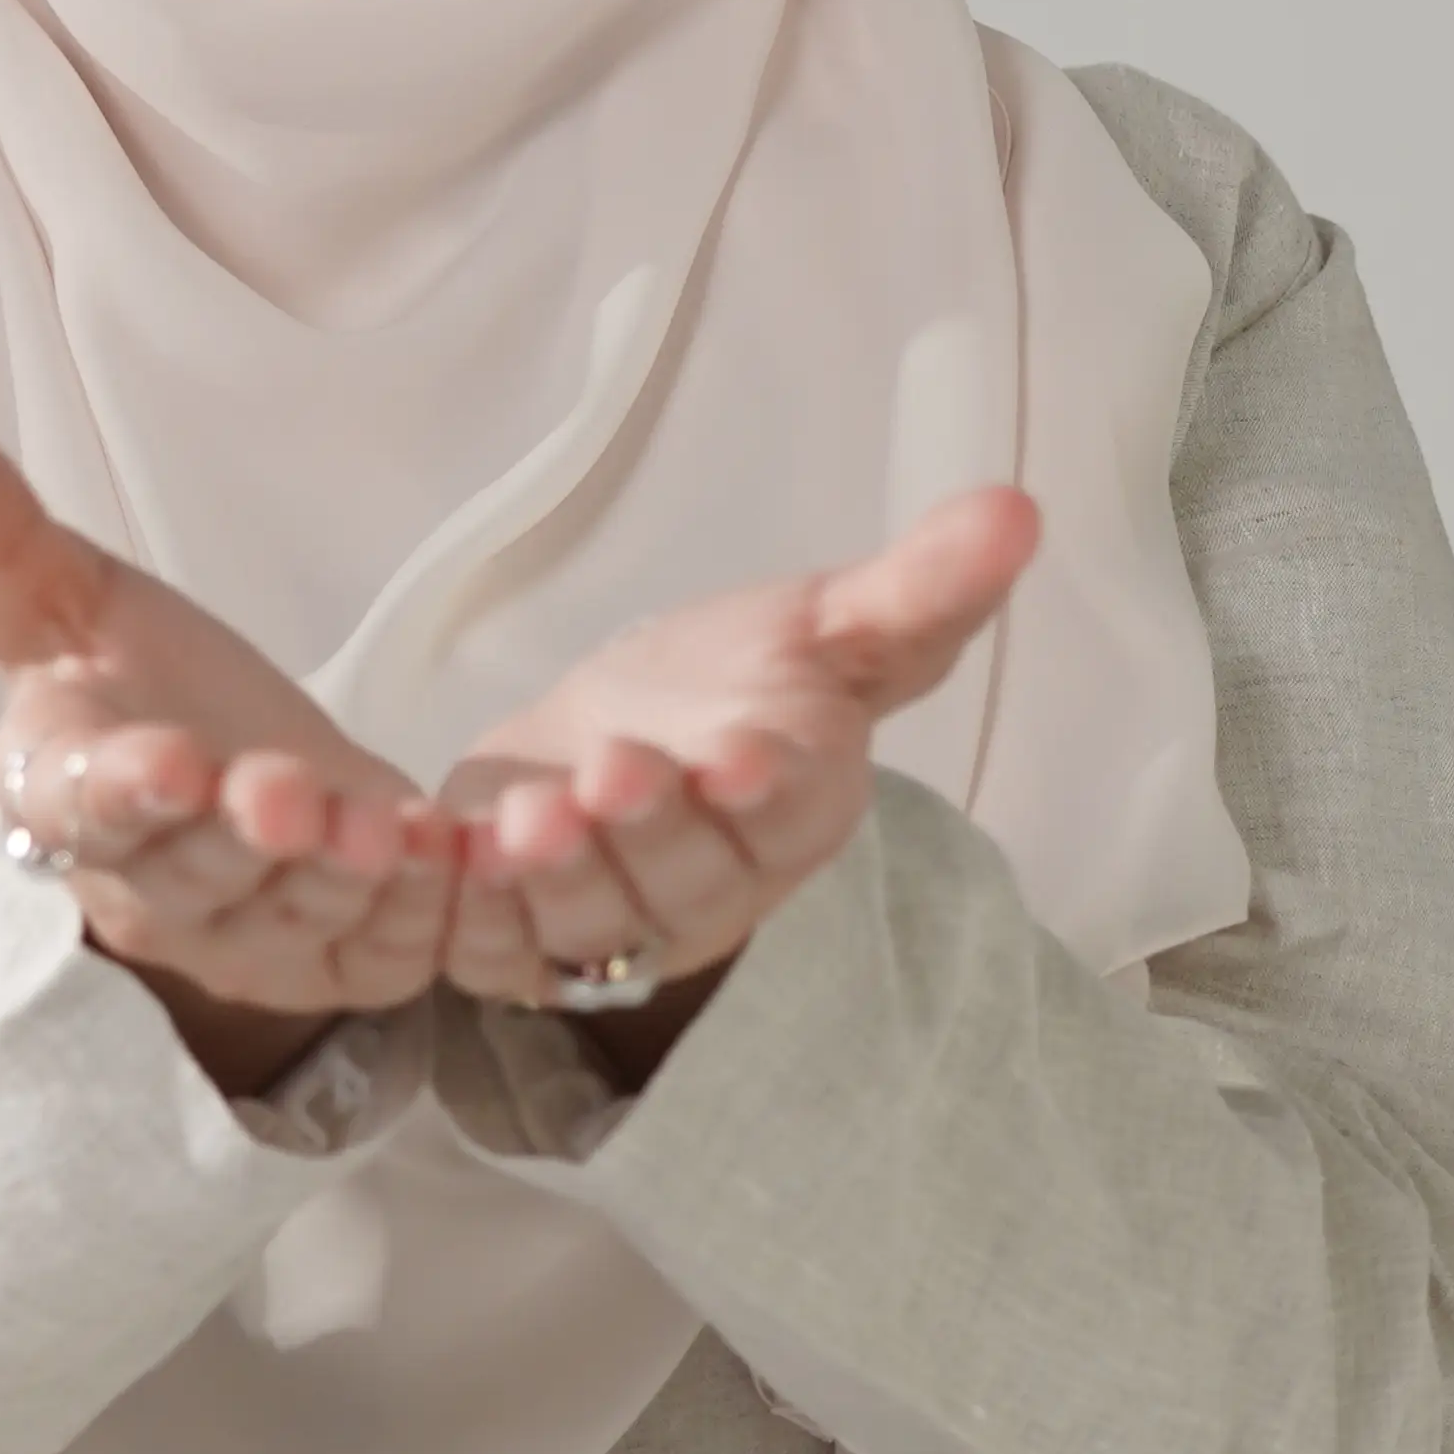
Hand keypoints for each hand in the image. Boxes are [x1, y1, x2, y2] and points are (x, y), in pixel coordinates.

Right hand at [0, 406, 461, 1093]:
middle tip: (291, 794)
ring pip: (293, 915)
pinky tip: (455, 860)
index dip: (126, 789)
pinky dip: (422, 916)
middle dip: (247, 835)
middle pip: (197, 869)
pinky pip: (379, 952)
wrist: (220, 780)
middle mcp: (149, 889)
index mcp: (63, 796)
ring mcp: (243, 937)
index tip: (167, 758)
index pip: (82, 806)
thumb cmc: (133, 683)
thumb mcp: (59, 596)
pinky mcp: (333, 963)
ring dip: (343, 877)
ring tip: (388, 828)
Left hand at [438, 485, 1039, 1069]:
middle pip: (683, 876)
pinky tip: (433, 851)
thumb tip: (1019, 509)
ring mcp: (614, 926)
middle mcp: (711, 886)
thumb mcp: (822, 625)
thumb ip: (917, 588)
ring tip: (521, 817)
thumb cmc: (729, 689)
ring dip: (552, 875)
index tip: (737, 753)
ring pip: (585, 920)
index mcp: (796, 809)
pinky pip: (489, 944)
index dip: (763, 791)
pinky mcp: (520, 942)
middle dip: (645, 829)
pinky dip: (457, 909)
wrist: (609, 742)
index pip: (789, 813)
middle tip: (608, 772)